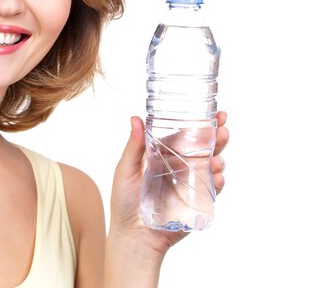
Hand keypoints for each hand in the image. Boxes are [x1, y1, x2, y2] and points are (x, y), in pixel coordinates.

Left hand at [108, 112, 228, 257]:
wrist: (134, 236)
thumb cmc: (124, 202)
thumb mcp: (126, 170)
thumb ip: (134, 146)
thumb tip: (135, 118)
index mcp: (162, 156)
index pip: (184, 136)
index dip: (197, 124)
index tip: (210, 112)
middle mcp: (178, 167)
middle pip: (202, 148)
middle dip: (216, 136)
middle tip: (224, 125)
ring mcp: (189, 184)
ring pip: (210, 166)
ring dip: (219, 157)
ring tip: (219, 156)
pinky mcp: (196, 202)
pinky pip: (212, 190)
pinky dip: (217, 182)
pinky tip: (217, 176)